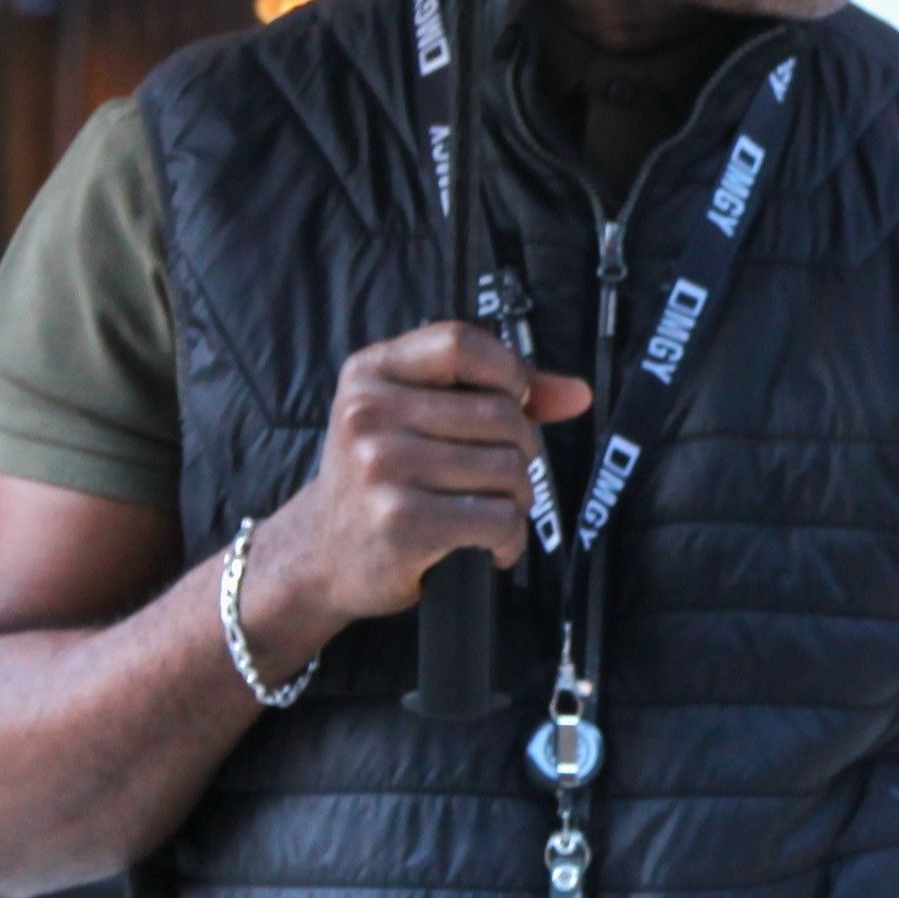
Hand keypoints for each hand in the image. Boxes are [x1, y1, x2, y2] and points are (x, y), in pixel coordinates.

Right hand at [247, 322, 594, 652]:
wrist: (320, 555)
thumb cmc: (382, 478)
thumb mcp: (416, 416)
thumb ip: (495, 391)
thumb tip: (578, 394)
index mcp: (371, 372)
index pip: (460, 343)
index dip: (508, 369)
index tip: (516, 397)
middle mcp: (369, 414)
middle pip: (500, 412)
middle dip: (521, 446)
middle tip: (502, 472)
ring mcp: (382, 467)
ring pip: (507, 467)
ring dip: (518, 496)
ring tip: (493, 508)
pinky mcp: (402, 521)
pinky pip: (498, 518)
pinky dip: (510, 537)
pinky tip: (493, 543)